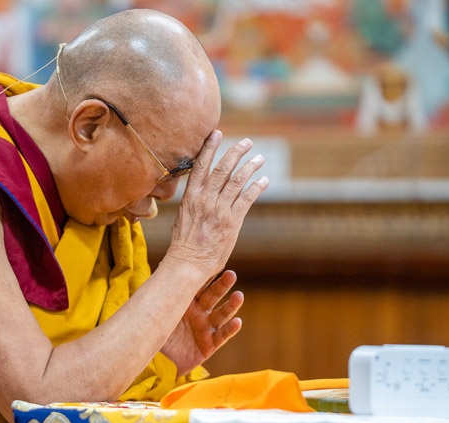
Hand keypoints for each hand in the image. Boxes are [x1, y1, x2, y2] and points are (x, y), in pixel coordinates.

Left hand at [160, 270, 243, 375]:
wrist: (154, 362)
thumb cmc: (153, 333)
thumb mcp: (156, 312)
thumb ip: (161, 294)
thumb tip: (158, 270)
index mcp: (185, 301)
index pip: (199, 285)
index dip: (207, 275)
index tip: (215, 263)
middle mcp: (198, 312)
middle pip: (213, 296)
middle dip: (222, 285)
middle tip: (231, 275)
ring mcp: (205, 328)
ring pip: (221, 314)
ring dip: (231, 305)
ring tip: (239, 296)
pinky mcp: (209, 345)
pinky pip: (222, 335)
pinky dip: (230, 329)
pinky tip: (238, 321)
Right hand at [166, 130, 268, 279]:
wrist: (187, 263)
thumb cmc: (184, 242)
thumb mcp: (184, 215)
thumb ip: (195, 199)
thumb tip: (204, 185)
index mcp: (191, 196)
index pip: (200, 166)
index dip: (209, 148)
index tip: (217, 133)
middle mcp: (205, 200)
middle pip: (222, 169)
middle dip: (235, 152)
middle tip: (247, 142)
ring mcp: (219, 210)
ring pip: (237, 181)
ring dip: (250, 167)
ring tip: (259, 158)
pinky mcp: (231, 222)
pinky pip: (247, 199)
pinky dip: (257, 187)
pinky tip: (264, 180)